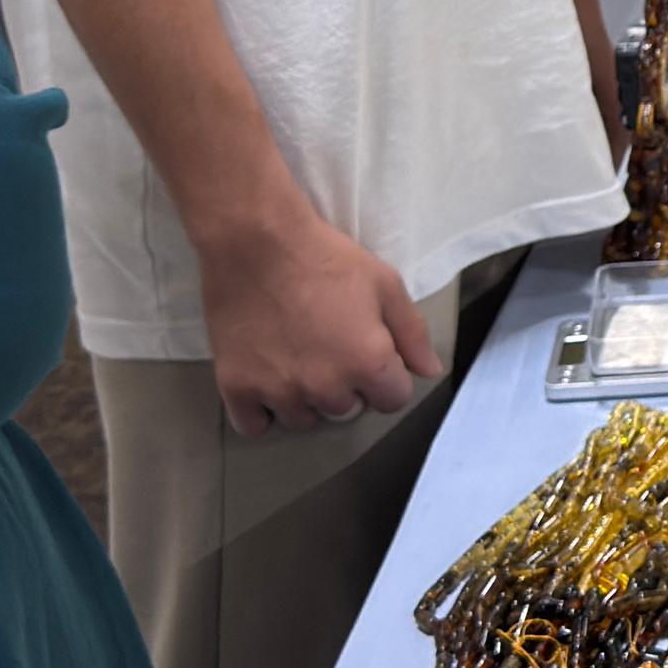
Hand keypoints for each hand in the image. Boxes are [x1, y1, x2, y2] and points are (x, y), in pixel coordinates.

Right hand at [199, 208, 436, 437]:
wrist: (256, 241)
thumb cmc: (326, 258)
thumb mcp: (384, 284)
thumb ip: (412, 333)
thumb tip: (431, 372)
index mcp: (367, 364)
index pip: (392, 400)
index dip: (386, 377)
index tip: (370, 353)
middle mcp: (325, 388)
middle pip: (347, 410)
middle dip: (346, 387)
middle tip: (329, 349)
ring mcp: (279, 392)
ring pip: (303, 419)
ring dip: (305, 399)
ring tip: (296, 361)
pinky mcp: (236, 388)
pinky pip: (254, 425)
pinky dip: (260, 411)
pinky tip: (264, 382)